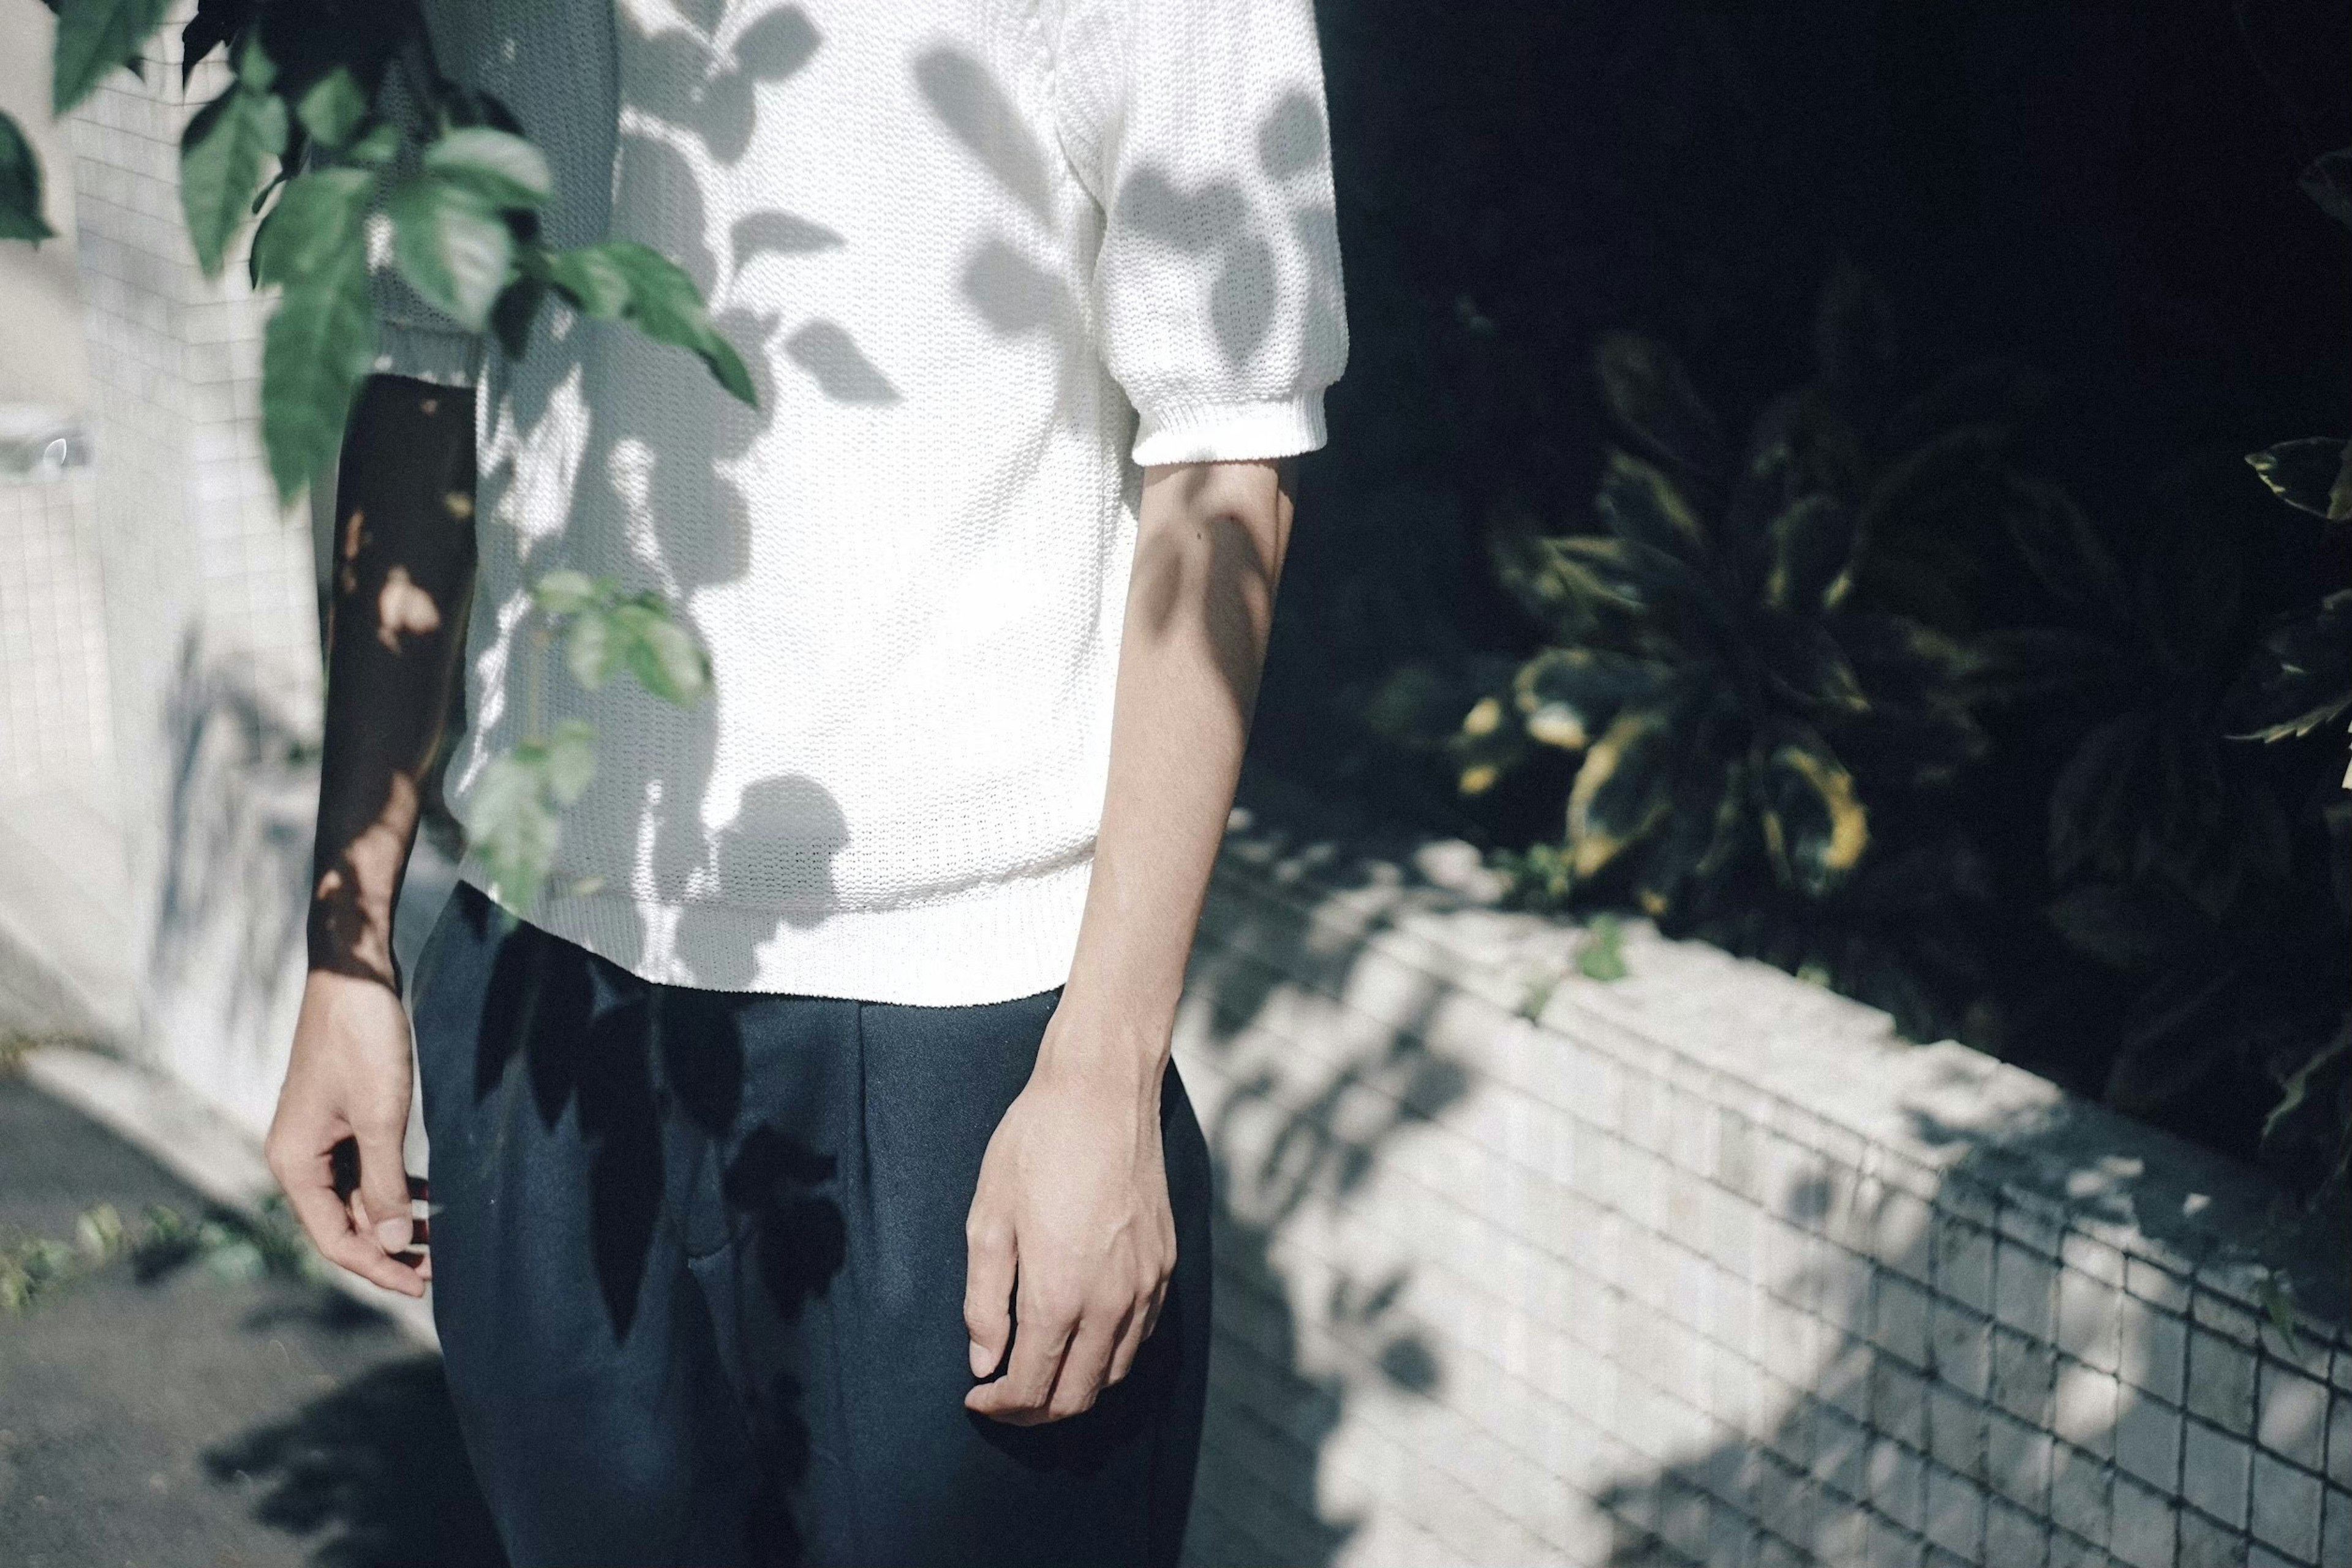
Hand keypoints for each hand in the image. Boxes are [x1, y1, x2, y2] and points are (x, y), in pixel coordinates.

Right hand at [265, 970, 428, 1296]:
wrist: (354, 977)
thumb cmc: (362, 1040)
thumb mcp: (379, 1117)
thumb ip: (384, 1185)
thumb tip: (389, 1246)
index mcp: (294, 1165)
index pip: (334, 1239)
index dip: (378, 1268)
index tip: (423, 1287)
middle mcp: (299, 1158)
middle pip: (344, 1224)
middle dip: (389, 1249)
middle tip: (440, 1270)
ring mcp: (319, 1140)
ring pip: (357, 1199)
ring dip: (394, 1221)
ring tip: (440, 1242)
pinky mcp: (341, 1121)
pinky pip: (365, 1170)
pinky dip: (395, 1187)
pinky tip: (429, 1198)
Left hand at [963, 1033, 1174, 1424]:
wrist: (1103, 1091)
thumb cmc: (1035, 1145)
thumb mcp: (988, 1219)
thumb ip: (985, 1301)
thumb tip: (985, 1361)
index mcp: (1061, 1293)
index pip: (1033, 1387)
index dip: (1000, 1407)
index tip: (976, 1398)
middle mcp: (1112, 1300)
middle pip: (1078, 1396)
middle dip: (1036, 1411)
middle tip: (1002, 1397)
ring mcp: (1147, 1284)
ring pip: (1114, 1373)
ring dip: (1074, 1388)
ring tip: (1039, 1370)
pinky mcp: (1165, 1264)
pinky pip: (1140, 1336)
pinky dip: (1108, 1355)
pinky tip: (1080, 1334)